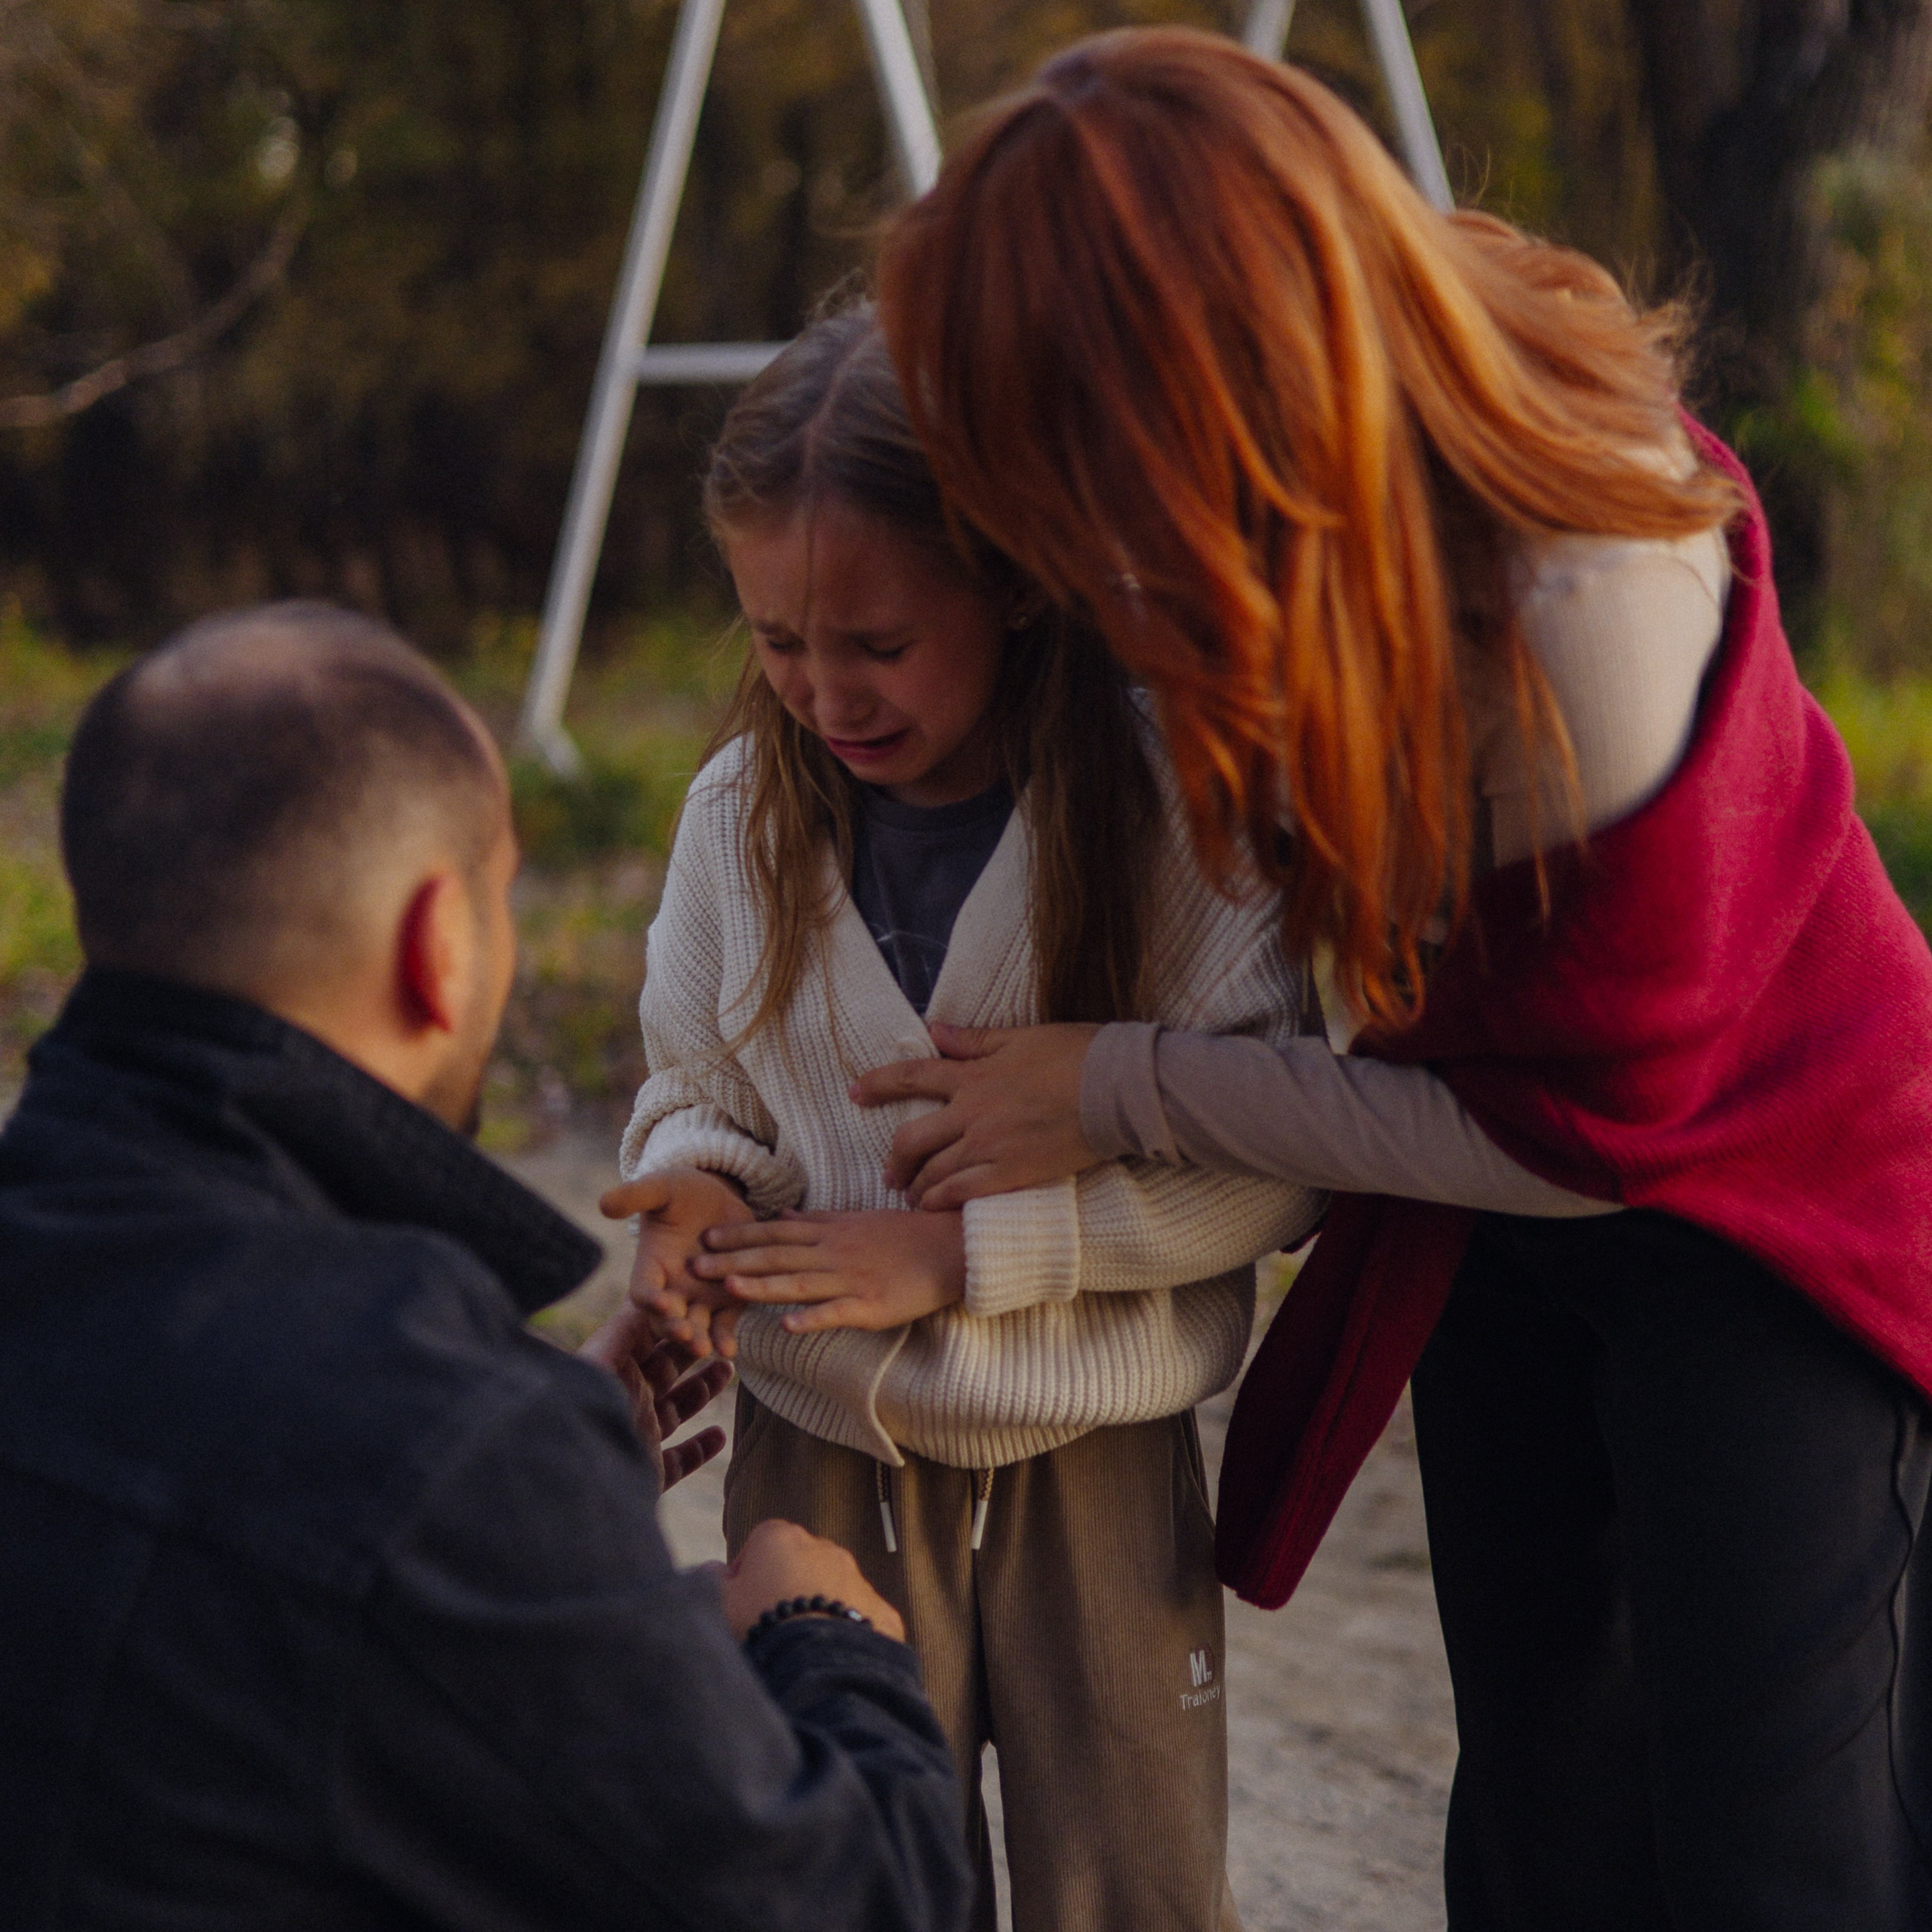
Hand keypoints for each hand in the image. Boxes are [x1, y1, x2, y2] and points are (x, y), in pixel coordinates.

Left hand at [576, 1308, 732, 1493]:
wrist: (573, 1490)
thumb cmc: (580, 1422)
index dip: (672, 1320)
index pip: (642, 1336)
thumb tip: (638, 1299)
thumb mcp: (597, 1367)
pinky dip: (699, 1449)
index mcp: (609, 1372)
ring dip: (701, 1390)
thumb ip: (617, 1334)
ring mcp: (636, 1438)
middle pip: (662, 1369)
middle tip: (721, 1332)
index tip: (700, 1304)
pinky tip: (719, 1436)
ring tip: (727, 1369)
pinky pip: (677, 1460)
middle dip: (692, 1349)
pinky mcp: (647, 1474)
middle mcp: (623, 1402)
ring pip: (673, 1410)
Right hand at [600, 1166, 755, 1359]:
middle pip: (667, 1317)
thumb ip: (635, 1196)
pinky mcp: (727, 1299)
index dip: (650, 1297)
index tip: (661, 1301)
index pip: (643, 1288)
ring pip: (696, 1325)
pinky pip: (723, 1323)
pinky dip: (724, 1337)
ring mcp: (699, 1297)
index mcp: (651, 1265)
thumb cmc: (681, 1191)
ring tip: (706, 1349)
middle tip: (685, 1335)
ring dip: (699, 1338)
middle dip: (675, 1327)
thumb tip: (604, 1203)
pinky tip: (729, 1351)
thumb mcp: (661, 1188)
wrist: (717, 1197)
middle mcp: (672, 1288)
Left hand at [693, 1207, 964, 1334]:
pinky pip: (837, 1313)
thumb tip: (781, 1214)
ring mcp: (852, 1280)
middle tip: (695, 1266)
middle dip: (735, 1260)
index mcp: (830, 1232)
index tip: (705, 1236)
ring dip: (764, 1285)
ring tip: (730, 1288)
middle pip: (778, 1256)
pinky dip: (812, 1319)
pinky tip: (786, 1326)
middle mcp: (835, 1252)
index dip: (740, 1235)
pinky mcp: (871, 1307)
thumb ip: (816, 1219)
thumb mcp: (856, 1220)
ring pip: (800, 1283)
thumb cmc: (903, 1235)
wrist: (951, 1248)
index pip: (776, 1232)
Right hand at [721, 1518, 904, 1642]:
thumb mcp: (720, 1603)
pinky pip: (863, 1618)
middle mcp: (824, 1547)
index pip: (760, 1543)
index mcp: (781, 1537)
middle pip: (801, 1563)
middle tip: (773, 1626)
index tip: (743, 1602)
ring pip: (834, 1589)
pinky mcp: (881, 1611)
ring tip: (802, 1646)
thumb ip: (712, 1581)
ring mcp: (857, 1578)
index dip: (749, 1572)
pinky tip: (833, 1658)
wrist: (814, 1662)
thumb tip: (712, 1569)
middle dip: (788, 1586)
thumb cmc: (758, 1624)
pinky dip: (850, 1633)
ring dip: (820, 1608)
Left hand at [848, 1020, 1100, 1207]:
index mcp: (973, 1076)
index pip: (912, 1077)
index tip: (855, 1093)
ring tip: (912, 1195)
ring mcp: (990, 1147)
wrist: (1116, 1090)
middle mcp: (972, 1114)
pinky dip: (942, 1201)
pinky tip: (935, 1207)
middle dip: (895, 1159)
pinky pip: (963, 1193)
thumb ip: (973, 1040)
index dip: (878, 1084)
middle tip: (889, 1173)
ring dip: (916, 1186)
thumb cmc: (1075, 1055)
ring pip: (934, 1172)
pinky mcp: (1012, 1174)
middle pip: (913, 1140)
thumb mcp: (1020, 1037)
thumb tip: (934, 1031)